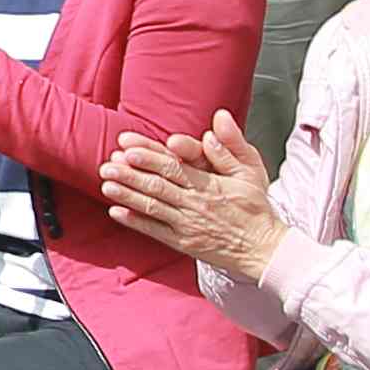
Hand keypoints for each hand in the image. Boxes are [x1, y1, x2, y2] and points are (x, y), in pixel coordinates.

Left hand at [100, 111, 283, 274]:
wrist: (263, 248)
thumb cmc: (255, 208)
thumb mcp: (250, 173)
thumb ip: (231, 147)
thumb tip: (217, 121)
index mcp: (209, 185)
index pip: (174, 167)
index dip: (150, 157)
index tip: (129, 147)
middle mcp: (195, 203)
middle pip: (158, 185)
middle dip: (130, 174)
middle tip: (108, 164)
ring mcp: (187, 224)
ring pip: (152, 207)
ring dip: (127, 195)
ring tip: (106, 183)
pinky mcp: (183, 242)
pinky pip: (155, 231)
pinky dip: (135, 221)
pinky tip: (116, 212)